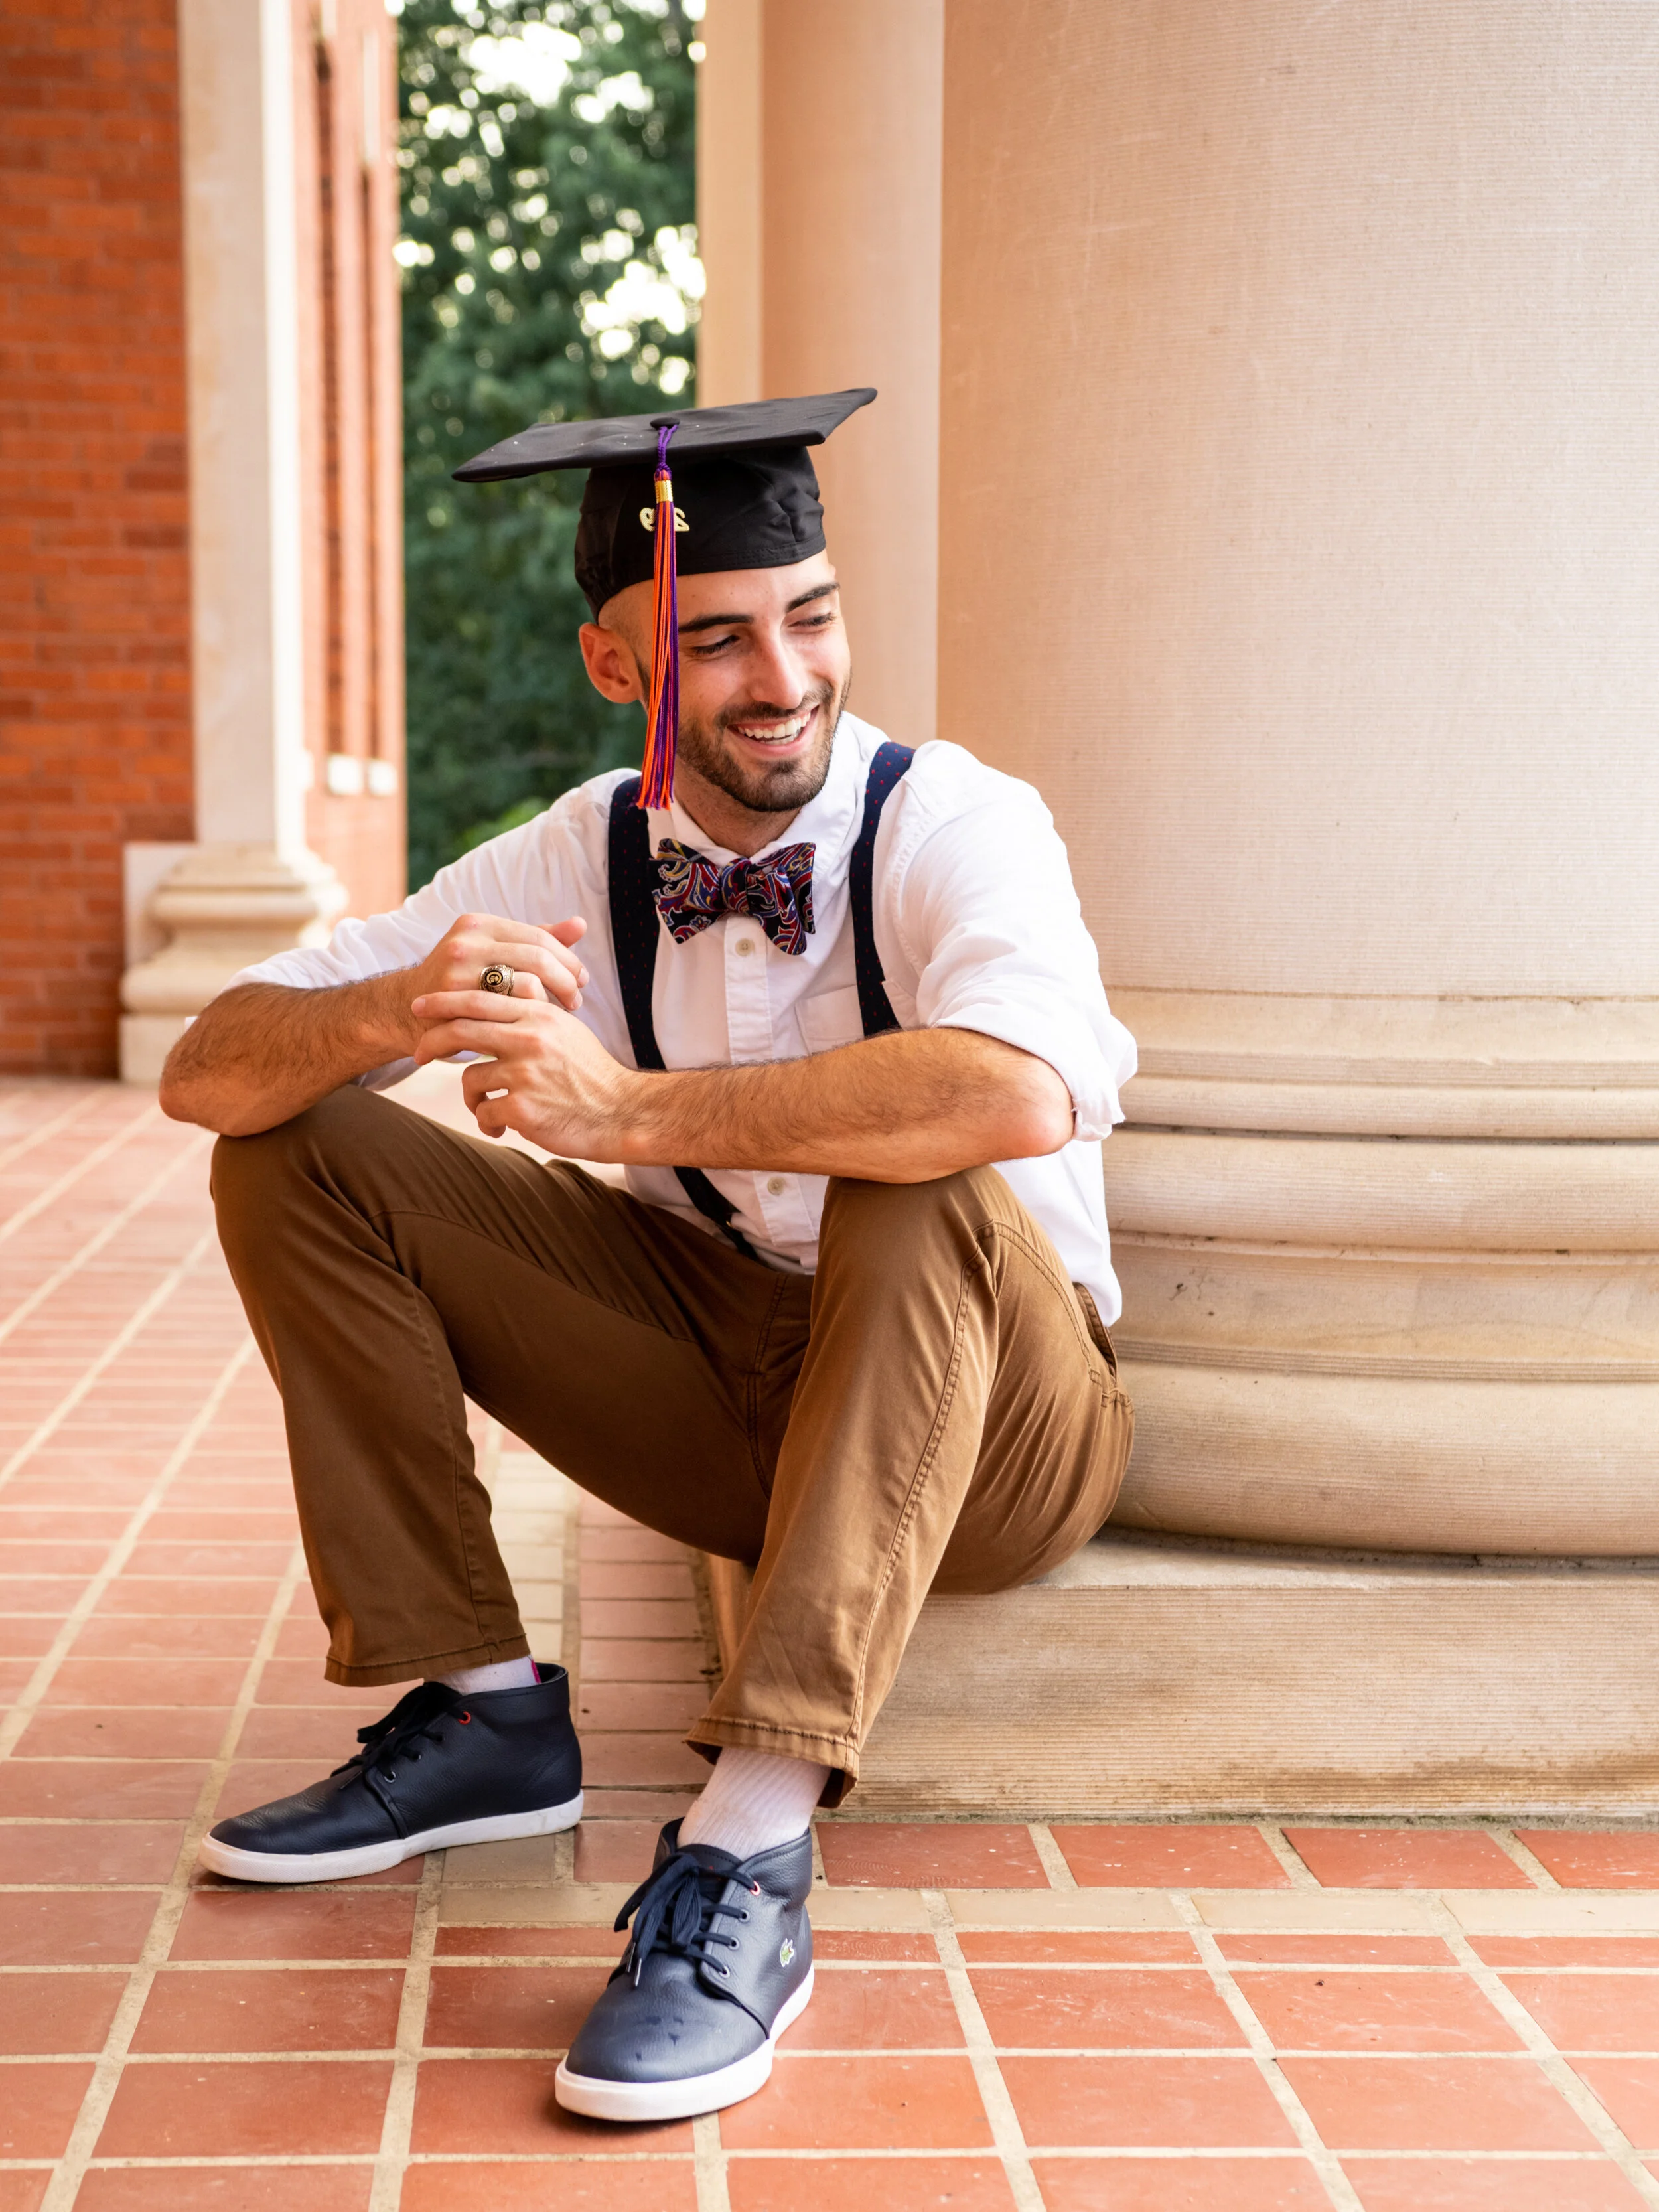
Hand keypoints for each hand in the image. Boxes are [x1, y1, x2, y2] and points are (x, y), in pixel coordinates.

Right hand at [401, 912, 589, 1045]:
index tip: (581, 980)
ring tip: (560, 1015)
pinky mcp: (453, 1000)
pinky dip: (528, 1018)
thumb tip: (579, 924)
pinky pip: (507, 1010)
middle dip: (565, 982)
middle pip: (538, 958)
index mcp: (479, 923)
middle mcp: (466, 940)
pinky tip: (535, 1026)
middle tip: (577, 1002)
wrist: (407, 1010)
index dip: (567, 960)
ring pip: (526, 984)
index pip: (540, 937)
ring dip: (551, 1002)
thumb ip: (535, 939)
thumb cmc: (460, 981)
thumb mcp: (492, 952)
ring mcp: (457, 969)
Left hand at [410, 991, 641, 1156]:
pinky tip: (503, 1126)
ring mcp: (526, 1073)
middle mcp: (530, 1038)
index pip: (479, 997)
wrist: (622, 1113)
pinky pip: (484, 1111)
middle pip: (461, 1030)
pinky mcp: (523, 1107)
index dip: (442, 1001)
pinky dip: (488, 1121)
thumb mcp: (566, 1029)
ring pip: (470, 1078)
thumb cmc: (592, 1074)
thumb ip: (534, 1010)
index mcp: (539, 1014)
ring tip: (487, 1106)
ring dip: (472, 1096)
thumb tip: (504, 991)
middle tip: (418, 1054)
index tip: (420, 1007)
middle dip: (431, 1041)